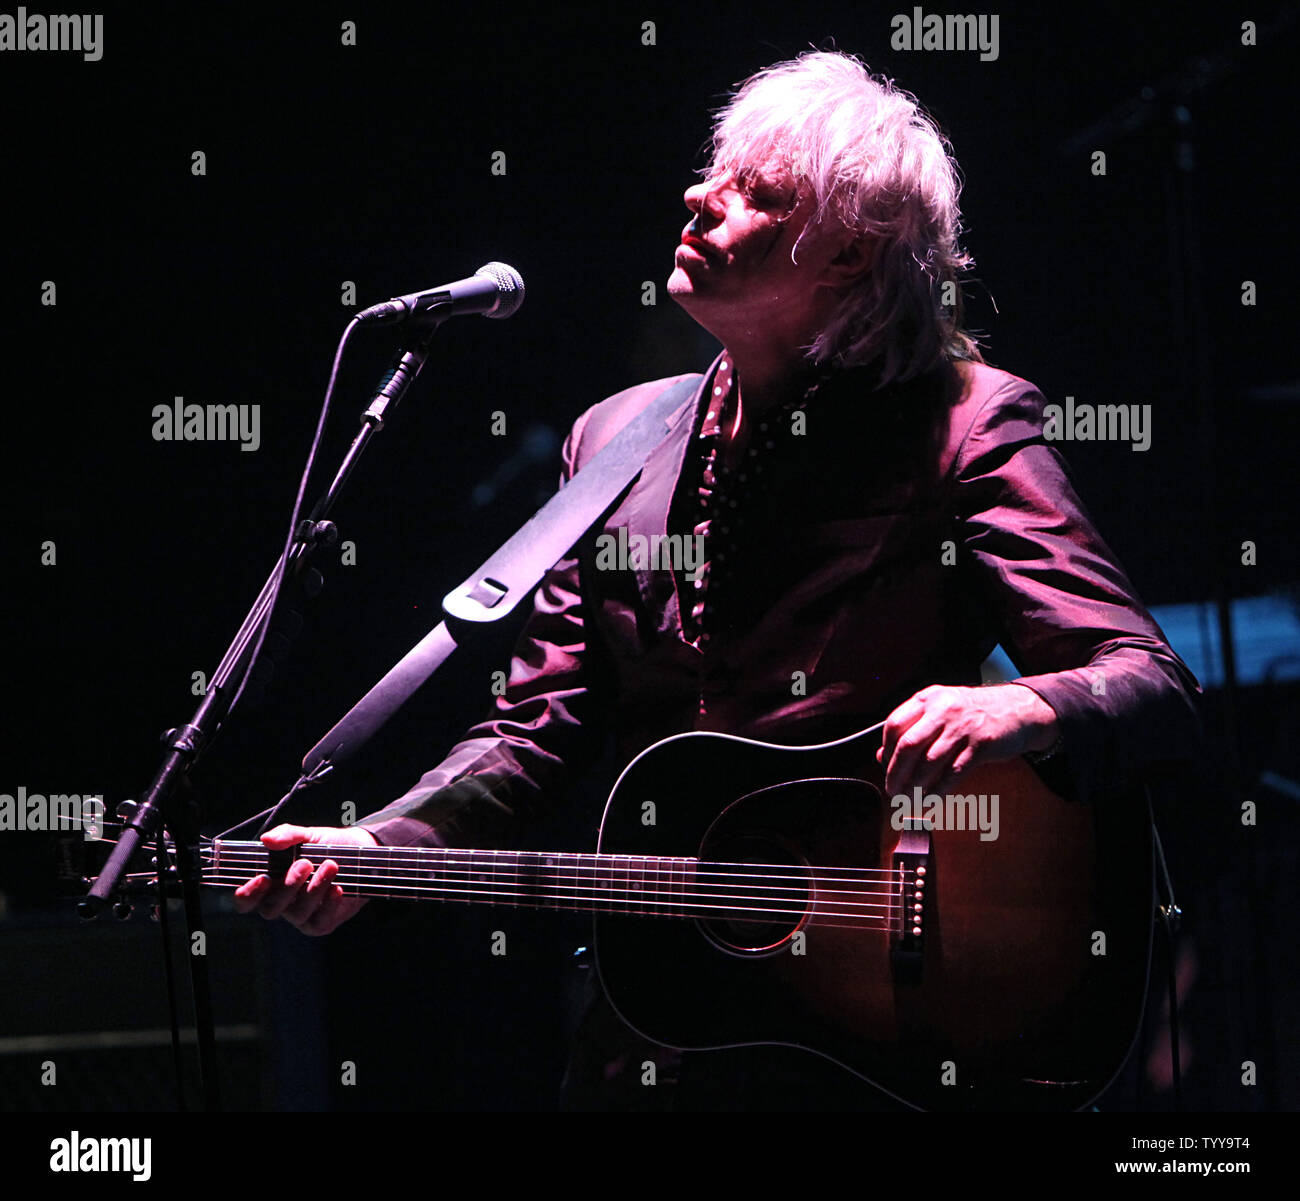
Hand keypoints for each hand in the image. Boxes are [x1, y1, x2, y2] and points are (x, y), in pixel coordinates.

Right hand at [232, 823, 375, 935]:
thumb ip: (287, 835)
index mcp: (269, 884)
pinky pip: (319, 921)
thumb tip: (267, 840)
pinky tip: (338, 888)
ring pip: (297, 913)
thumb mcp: (307, 835)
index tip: (263, 878)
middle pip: (271, 908)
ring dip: (314, 889)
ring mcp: (301, 915)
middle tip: (305, 863)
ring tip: (331, 865)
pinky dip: (328, 905)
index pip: (246, 900)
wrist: (360, 853)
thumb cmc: (326, 845)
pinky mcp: (321, 923)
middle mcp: (281, 903)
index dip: (248, 894)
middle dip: (288, 886)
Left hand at [876, 683, 1059, 797]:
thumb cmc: (974, 713)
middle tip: (893, 791)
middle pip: (908, 745)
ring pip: (930, 762)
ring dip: (915, 786)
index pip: (894, 725)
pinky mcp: (981, 745)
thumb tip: (883, 757)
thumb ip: (913, 730)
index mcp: (928, 698)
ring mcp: (963, 726)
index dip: (887, 752)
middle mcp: (943, 709)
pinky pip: (953, 773)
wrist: (1018, 710)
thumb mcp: (940, 712)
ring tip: (909, 799)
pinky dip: (938, 790)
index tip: (886, 769)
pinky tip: (930, 799)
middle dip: (896, 773)